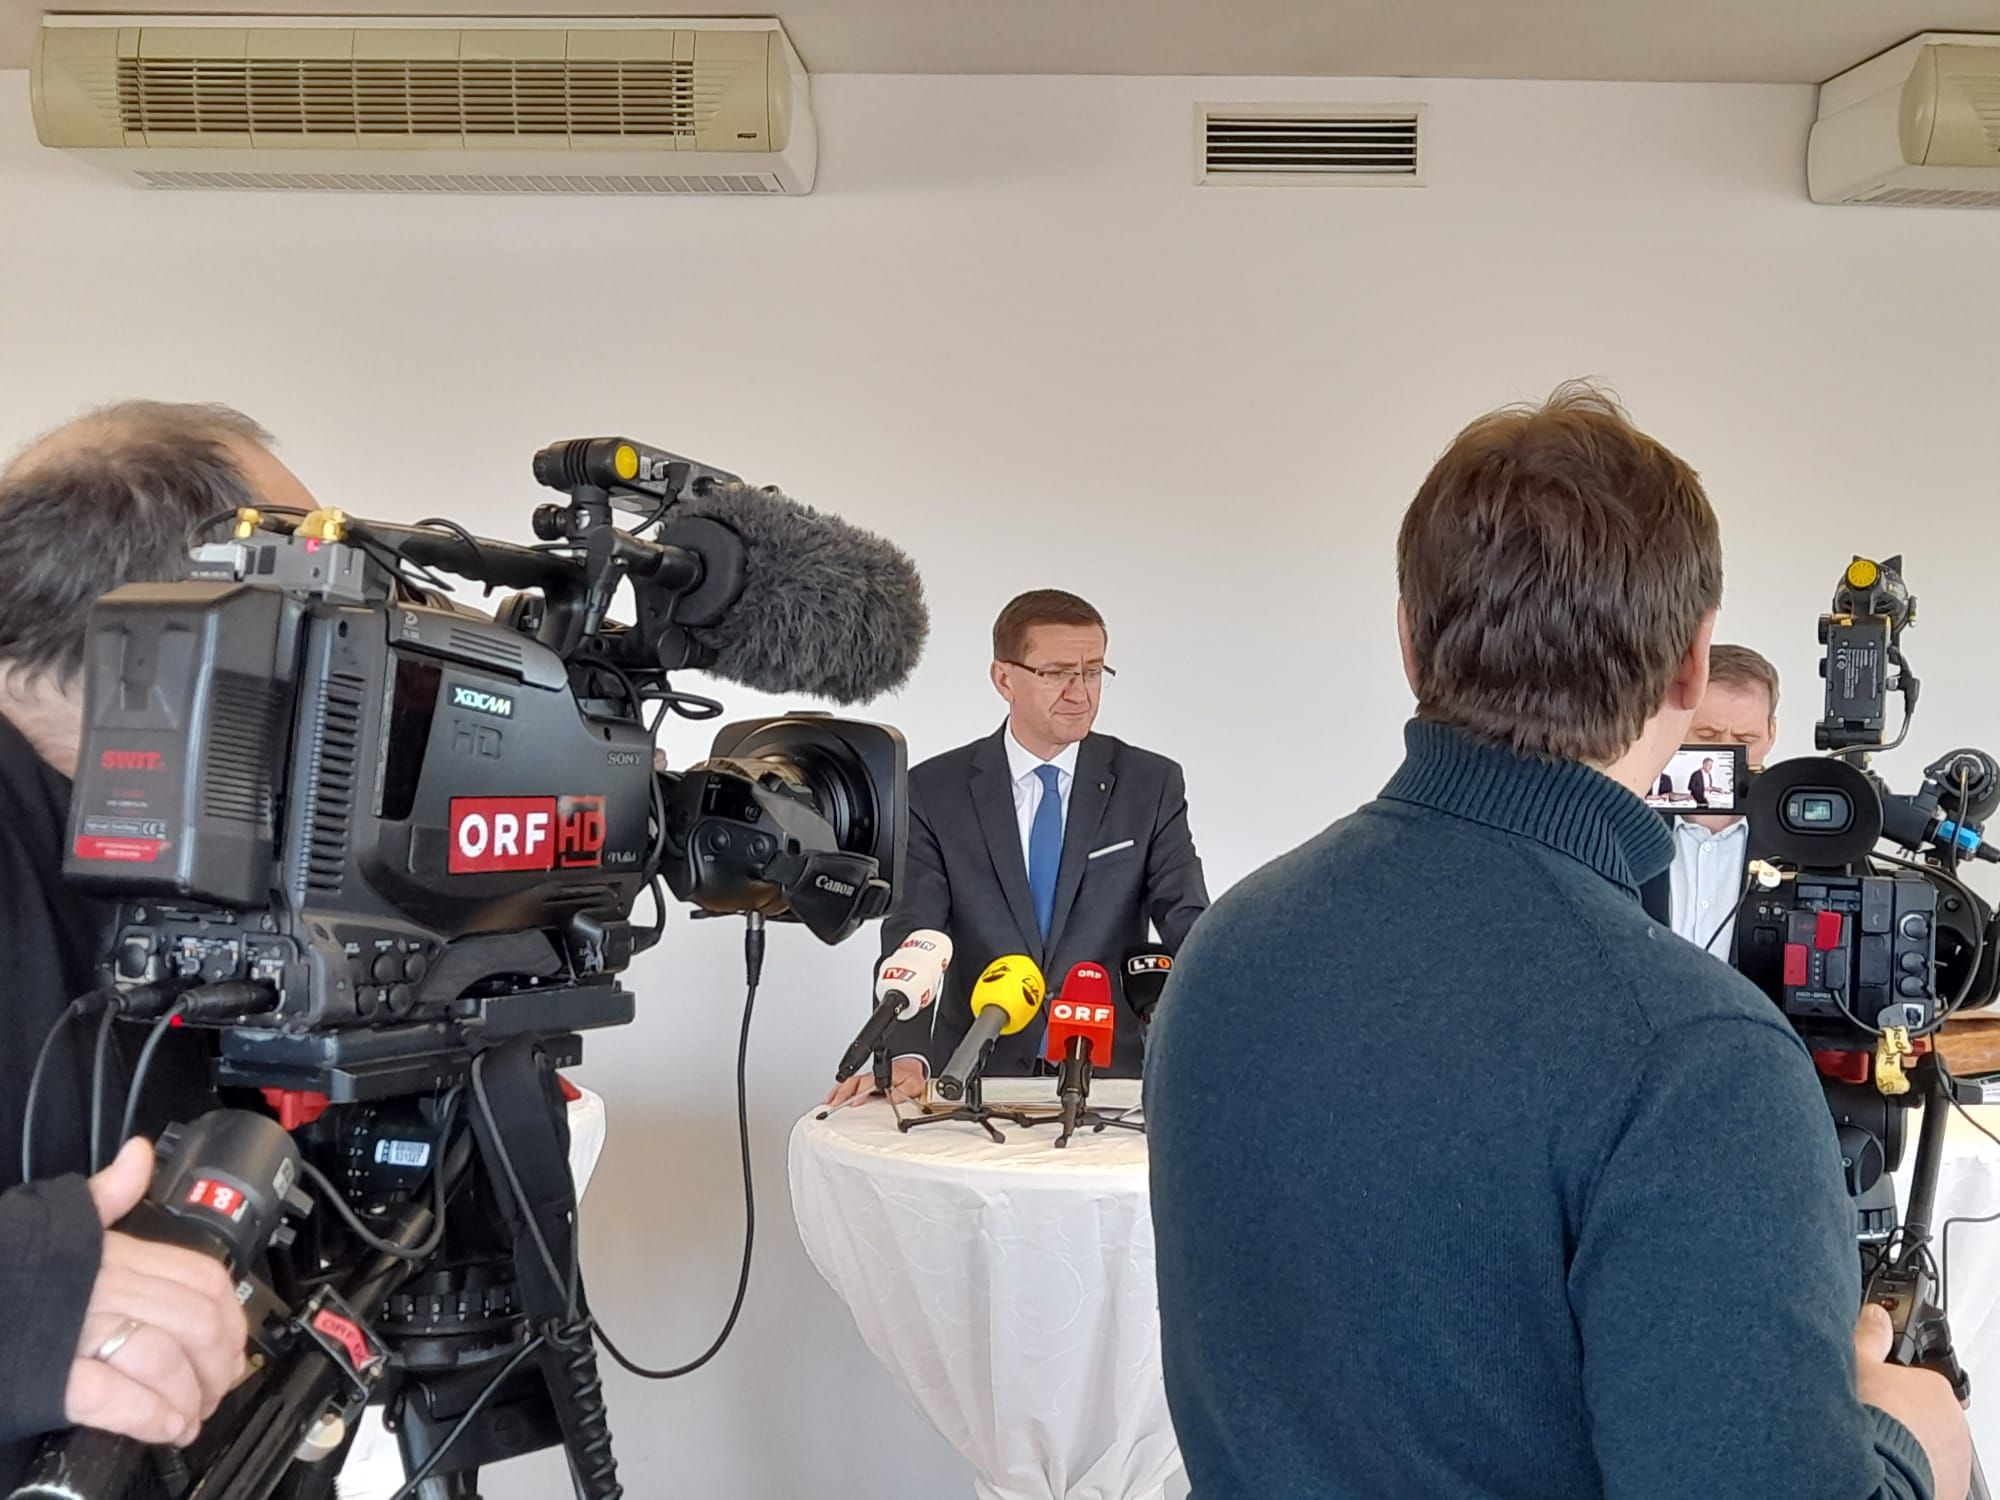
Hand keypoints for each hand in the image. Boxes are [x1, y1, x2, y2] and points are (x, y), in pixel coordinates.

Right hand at [62, 1139, 249, 1447]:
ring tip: (192, 1415)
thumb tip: (139, 1156)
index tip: (232, 1341)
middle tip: (217, 1388)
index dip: (230, 1315)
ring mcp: (77, 1333)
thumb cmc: (4, 1267)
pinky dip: (150, 1416)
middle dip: (218, 1362)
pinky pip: (115, 1397)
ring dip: (189, 1395)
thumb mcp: (56, 1222)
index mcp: (114, 1254)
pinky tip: (166, 1428)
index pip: (200, 1278)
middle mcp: (103, 1289)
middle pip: (194, 1322)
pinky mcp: (49, 1378)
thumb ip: (106, 1196)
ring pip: (164, 1359)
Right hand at [822, 1058, 926, 1108]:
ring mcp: (866, 1078)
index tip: (854, 1103)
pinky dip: (838, 1091)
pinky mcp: (862, 1082)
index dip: (860, 1093)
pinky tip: (832, 1098)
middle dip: (842, 1093)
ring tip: (829, 1102)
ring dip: (837, 1092)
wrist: (910, 1068)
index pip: (868, 1084)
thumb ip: (904, 1092)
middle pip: (853, 1082)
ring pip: (848, 1082)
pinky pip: (847, 1084)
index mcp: (883, 1076)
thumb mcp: (913, 1085)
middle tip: (834, 1104)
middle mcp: (872, 1076)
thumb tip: (894, 1098)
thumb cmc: (910, 1078)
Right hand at [1853, 1303, 1970, 1499]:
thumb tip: (1875, 1315)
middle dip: (1903, 1417)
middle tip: (1874, 1421)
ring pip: (1929, 1446)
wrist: (1876, 1476)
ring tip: (1877, 1448)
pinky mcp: (1949, 1486)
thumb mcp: (1858, 1365)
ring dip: (1910, 1446)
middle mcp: (1953, 1423)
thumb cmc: (1870, 1419)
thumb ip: (1869, 1336)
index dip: (1890, 1387)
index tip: (1874, 1395)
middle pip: (1925, 1415)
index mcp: (1935, 1388)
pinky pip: (1930, 1474)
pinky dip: (1913, 1472)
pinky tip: (1888, 1468)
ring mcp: (1954, 1458)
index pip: (1916, 1383)